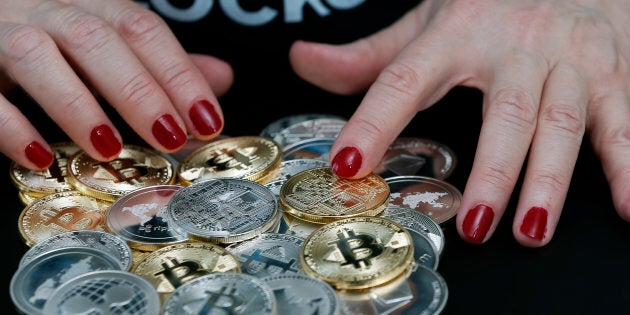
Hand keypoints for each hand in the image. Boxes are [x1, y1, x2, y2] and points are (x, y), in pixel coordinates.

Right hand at [0, 0, 231, 169]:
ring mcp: (1, 30)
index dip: (178, 73)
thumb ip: (160, 63)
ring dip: (77, 104)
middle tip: (172, 136)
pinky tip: (41, 158)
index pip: (142, 28)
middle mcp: (46, 10)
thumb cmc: (51, 41)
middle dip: (138, 89)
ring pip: (36, 54)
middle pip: (96, 37)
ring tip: (109, 148)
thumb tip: (221, 77)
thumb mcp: (108, 45)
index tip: (208, 119)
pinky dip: (11, 126)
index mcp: (89, 5)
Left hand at [289, 0, 629, 246]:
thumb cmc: (490, 5)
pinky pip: (622, 120)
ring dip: (550, 180)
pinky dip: (629, 164)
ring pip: (562, 122)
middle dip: (491, 171)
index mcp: (457, 32)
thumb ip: (369, 55)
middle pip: (504, 112)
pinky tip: (629, 205)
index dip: (374, 122)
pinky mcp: (612, 72)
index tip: (348, 164)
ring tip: (531, 231)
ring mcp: (568, 59)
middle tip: (472, 223)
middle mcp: (515, 45)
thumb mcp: (427, 22)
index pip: (404, 79)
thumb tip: (301, 60)